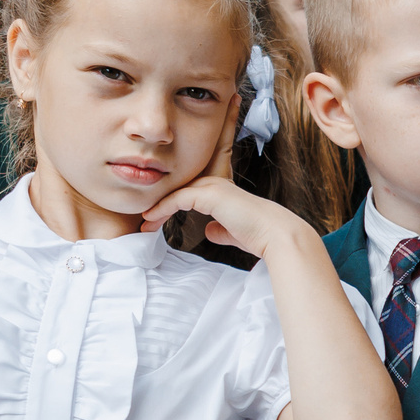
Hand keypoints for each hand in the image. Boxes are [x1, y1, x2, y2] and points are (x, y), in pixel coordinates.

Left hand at [143, 172, 310, 260]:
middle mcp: (216, 184)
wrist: (275, 234)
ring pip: (175, 193)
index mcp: (221, 191)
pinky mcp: (210, 195)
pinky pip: (178, 199)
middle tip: (144, 222)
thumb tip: (209, 231)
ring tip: (143, 223)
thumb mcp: (234, 232)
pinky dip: (162, 208)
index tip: (154, 222)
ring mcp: (213, 187)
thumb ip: (221, 230)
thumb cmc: (260, 235)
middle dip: (159, 205)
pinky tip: (150, 219)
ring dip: (157, 208)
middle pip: (178, 191)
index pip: (188, 194)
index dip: (169, 206)